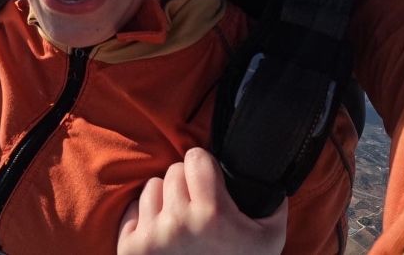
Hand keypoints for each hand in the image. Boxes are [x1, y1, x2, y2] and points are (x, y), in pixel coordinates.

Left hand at [117, 148, 287, 254]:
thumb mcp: (269, 237)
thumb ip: (271, 199)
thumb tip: (264, 169)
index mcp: (212, 215)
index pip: (195, 157)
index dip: (206, 168)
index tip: (212, 184)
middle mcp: (178, 223)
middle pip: (174, 171)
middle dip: (187, 185)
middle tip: (200, 209)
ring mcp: (152, 236)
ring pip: (153, 186)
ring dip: (167, 199)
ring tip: (183, 223)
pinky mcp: (131, 248)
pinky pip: (135, 206)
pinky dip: (147, 216)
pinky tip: (166, 235)